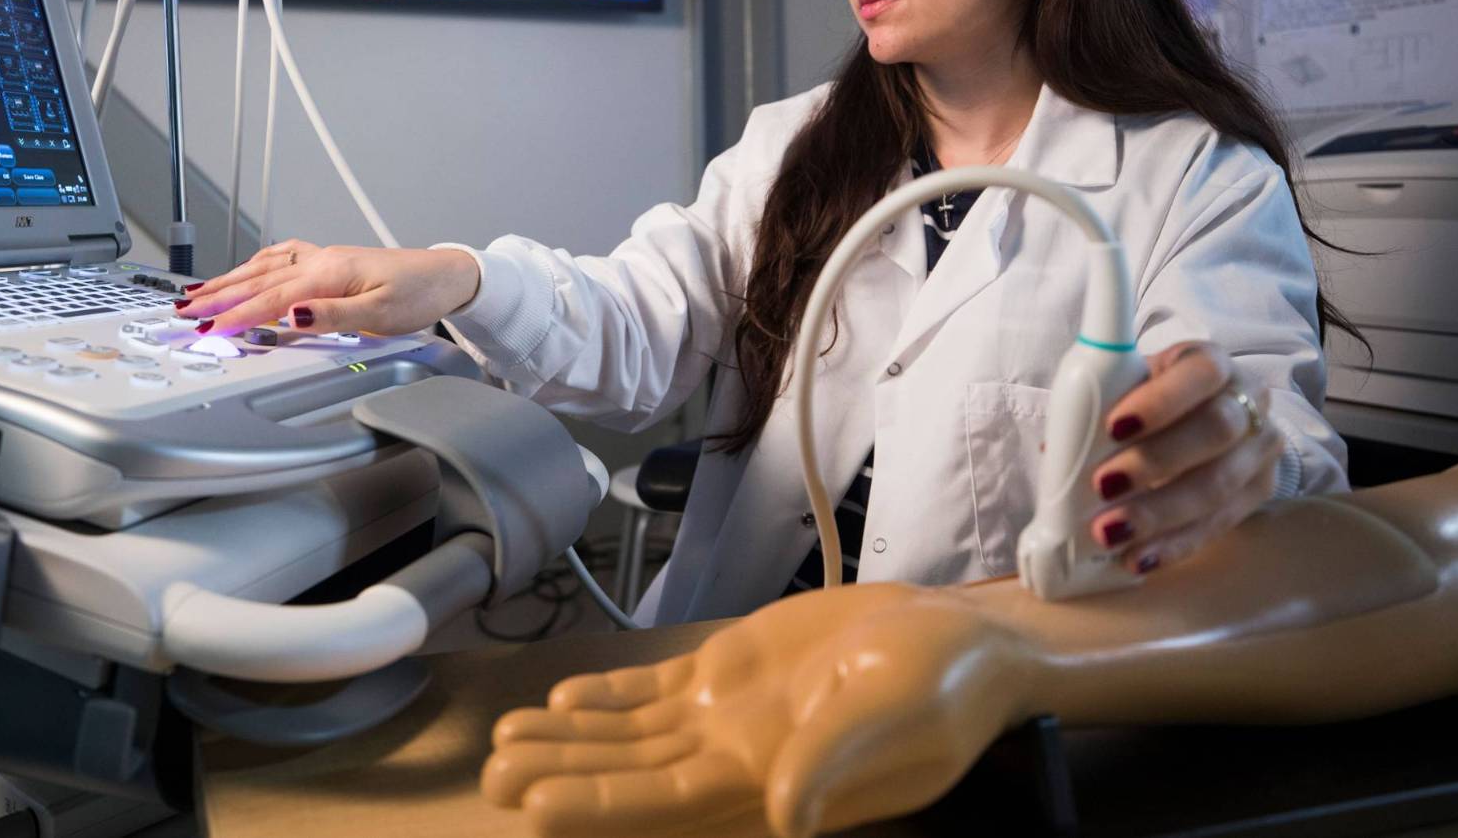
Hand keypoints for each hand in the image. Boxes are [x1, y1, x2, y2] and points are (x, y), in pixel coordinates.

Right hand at [173, 239, 479, 335]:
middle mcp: (321, 261)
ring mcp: (324, 259)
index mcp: (327, 273)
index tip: (207, 329)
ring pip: (265, 268)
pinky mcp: (332, 262)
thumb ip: (333, 316)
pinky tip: (249, 268)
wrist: (446, 276)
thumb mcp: (380, 313)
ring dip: (230, 279)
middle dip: (217, 296)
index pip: (271, 299)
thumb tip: (292, 316)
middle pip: (258, 280)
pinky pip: (283, 259)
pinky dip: (257, 266)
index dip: (235, 315)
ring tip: (199, 291)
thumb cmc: (419, 294)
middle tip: (183, 309)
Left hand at [483, 584, 1034, 837]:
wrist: (965, 638)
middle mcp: (737, 757)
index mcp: (773, 781)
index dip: (600, 807)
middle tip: (492, 776)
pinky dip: (611, 696)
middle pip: (631, 774)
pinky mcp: (734, 671)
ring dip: (570, 740)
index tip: (536, 809)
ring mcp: (731, 715)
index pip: (666, 804)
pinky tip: (566, 699)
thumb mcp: (899, 720)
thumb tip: (787, 818)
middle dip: (562, 776)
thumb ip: (837, 763)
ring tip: (504, 742)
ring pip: (632, 734)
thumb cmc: (945, 686)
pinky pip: (658, 689)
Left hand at [1088, 341, 1285, 575]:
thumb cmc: (1156, 397)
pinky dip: (1173, 545)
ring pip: (1218, 486)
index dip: (1161, 402)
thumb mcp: (1134, 384)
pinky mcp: (1259, 494)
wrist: (1214, 416)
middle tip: (1103, 486)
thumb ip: (1105, 404)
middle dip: (1155, 462)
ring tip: (1110, 532)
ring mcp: (1259, 451)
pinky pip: (1219, 525)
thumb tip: (1058, 451)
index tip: (1113, 428)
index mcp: (1211, 364)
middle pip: (1215, 431)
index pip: (1201, 374)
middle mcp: (1248, 403)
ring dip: (1159, 513)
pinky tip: (1137, 557)